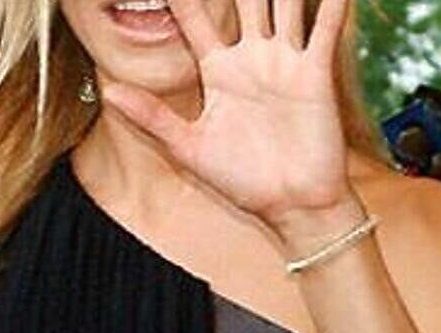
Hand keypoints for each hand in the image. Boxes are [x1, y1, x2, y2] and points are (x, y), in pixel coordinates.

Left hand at [103, 0, 356, 237]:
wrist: (290, 204)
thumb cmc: (241, 180)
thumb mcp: (187, 147)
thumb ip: (150, 116)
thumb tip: (108, 91)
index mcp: (217, 72)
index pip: (195, 19)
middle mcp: (251, 59)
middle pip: (244, 1)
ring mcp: (284, 62)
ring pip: (284, 4)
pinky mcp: (314, 74)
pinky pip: (324, 30)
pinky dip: (332, 4)